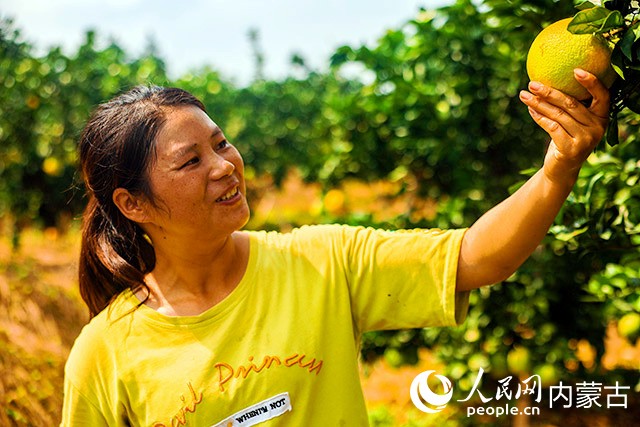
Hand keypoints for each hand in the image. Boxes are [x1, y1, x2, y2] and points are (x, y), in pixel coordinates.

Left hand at [519, 69, 609, 185]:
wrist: (562, 169)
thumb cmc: (566, 139)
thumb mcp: (573, 123)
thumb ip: (570, 106)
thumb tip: (545, 82)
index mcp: (602, 117)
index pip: (602, 95)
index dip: (591, 82)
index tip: (576, 70)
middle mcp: (597, 127)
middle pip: (571, 104)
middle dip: (549, 92)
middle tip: (532, 84)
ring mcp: (585, 139)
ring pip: (559, 115)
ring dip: (538, 104)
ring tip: (524, 96)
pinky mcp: (571, 148)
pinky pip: (552, 127)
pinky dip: (539, 118)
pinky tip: (530, 110)